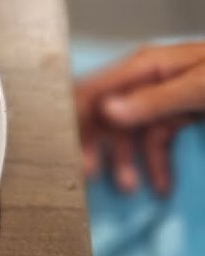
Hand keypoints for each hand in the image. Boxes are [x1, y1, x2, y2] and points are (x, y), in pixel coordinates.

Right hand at [75, 42, 204, 193]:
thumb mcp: (198, 88)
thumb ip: (153, 101)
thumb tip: (108, 112)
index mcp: (145, 67)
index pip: (93, 90)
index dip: (74, 117)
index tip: (64, 148)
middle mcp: (146, 80)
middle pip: (105, 113)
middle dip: (96, 144)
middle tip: (86, 174)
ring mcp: (162, 99)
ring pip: (129, 131)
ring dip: (126, 160)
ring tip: (128, 188)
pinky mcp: (178, 115)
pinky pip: (155, 140)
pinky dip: (156, 164)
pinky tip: (161, 186)